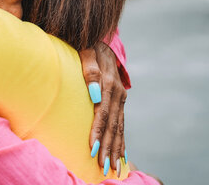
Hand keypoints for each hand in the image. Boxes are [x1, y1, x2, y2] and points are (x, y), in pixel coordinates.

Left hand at [79, 43, 126, 175]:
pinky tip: (121, 157)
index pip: (103, 112)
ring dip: (116, 148)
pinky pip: (122, 125)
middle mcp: (118, 93)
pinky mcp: (120, 102)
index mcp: (110, 83)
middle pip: (113, 124)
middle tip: (103, 166)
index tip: (93, 148)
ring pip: (119, 127)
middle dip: (108, 147)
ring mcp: (120, 98)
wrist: (100, 42)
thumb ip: (90, 70)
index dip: (98, 131)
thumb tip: (95, 94)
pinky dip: (122, 142)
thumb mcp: (86, 52)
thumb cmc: (87, 47)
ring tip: (112, 168)